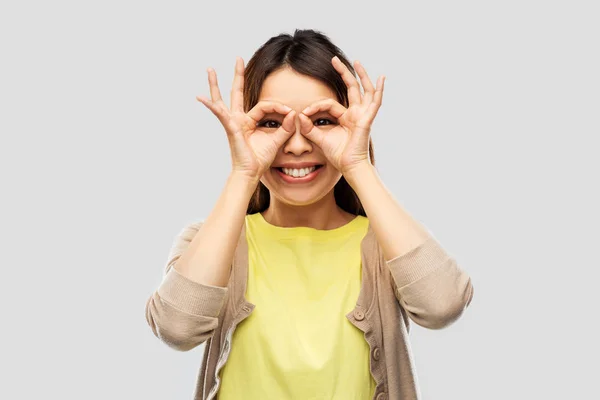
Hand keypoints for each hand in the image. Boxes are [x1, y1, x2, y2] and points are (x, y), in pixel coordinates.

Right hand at [196, 57, 296, 180]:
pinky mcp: (230, 128)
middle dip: (238, 75)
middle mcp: (238, 119)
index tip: (291, 112)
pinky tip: (201, 97)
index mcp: (249, 121)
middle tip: (238, 58)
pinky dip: (211, 105)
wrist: (250, 173)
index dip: (279, 107)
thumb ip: (285, 127)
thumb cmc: (260, 160)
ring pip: (223, 99)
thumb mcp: (277, 140)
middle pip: (237, 92)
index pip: (265, 105)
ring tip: (210, 69)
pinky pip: (220, 114)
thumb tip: (293, 114)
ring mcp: (232, 122)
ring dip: (216, 84)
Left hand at [298, 56, 384, 175]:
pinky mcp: (367, 120)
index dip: (315, 106)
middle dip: (343, 73)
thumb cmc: (338, 155)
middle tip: (333, 59)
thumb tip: (299, 115)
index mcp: (345, 117)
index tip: (304, 112)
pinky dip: (379, 90)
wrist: (349, 167)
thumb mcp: (320, 138)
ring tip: (356, 61)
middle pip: (351, 88)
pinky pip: (375, 103)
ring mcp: (363, 115)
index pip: (329, 103)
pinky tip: (382, 78)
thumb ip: (309, 128)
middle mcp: (355, 113)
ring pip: (364, 90)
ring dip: (361, 75)